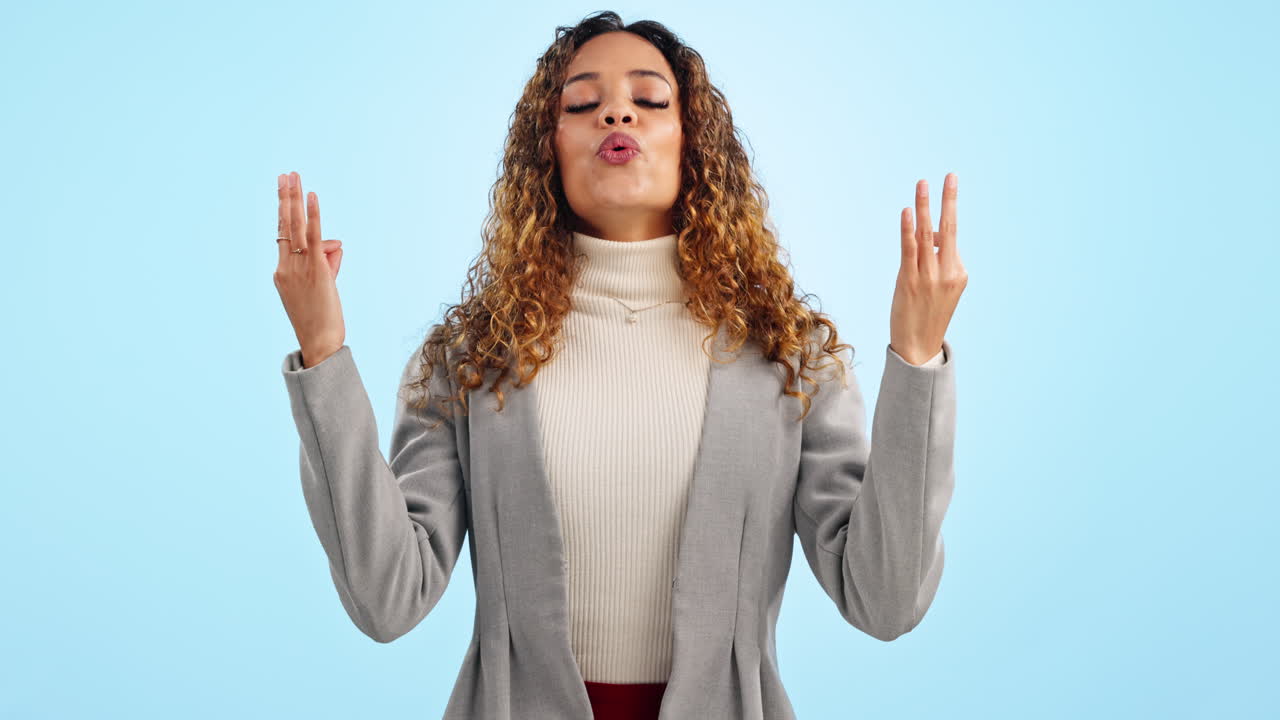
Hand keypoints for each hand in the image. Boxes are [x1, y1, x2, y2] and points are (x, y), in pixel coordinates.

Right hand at [273, 171, 345, 367]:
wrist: (319, 341)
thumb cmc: (321, 320)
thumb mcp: (320, 288)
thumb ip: (327, 262)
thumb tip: (335, 243)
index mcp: (281, 272)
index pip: (286, 238)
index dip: (285, 215)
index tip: (283, 196)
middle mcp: (285, 266)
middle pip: (285, 225)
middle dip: (284, 197)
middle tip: (284, 174)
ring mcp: (298, 267)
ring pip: (297, 227)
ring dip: (294, 198)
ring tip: (293, 175)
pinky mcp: (315, 268)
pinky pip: (314, 236)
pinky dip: (313, 215)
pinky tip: (311, 195)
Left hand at [889, 173, 966, 365]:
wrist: (918, 347)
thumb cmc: (927, 315)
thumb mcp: (940, 288)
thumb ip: (935, 260)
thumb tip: (930, 235)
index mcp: (959, 273)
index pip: (950, 238)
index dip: (942, 219)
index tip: (948, 187)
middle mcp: (947, 272)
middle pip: (949, 228)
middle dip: (949, 200)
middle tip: (950, 175)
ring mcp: (928, 277)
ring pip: (927, 235)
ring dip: (925, 206)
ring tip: (923, 183)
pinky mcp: (908, 281)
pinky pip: (910, 249)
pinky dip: (908, 229)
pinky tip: (908, 211)